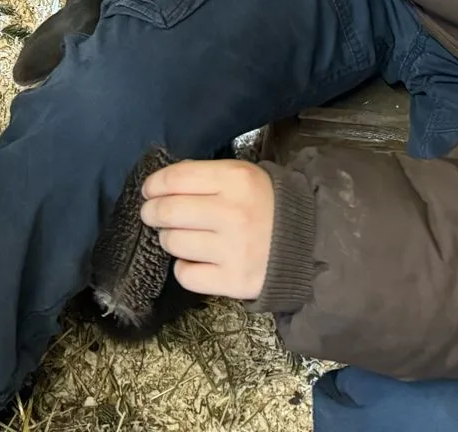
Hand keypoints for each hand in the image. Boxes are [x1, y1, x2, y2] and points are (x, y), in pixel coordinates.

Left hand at [140, 159, 273, 299]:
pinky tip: (197, 260)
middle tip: (153, 215)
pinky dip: (185, 268)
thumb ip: (205, 176)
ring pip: (173, 243)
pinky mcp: (233, 281)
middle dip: (153, 213)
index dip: (154, 185)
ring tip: (182, 237)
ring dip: (170, 239)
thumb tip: (161, 185)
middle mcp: (232, 213)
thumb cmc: (267, 205)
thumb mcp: (244, 176)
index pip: (176, 178)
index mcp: (235, 179)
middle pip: (168, 212)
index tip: (149, 191)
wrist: (308, 243)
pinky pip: (186, 275)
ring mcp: (232, 249)